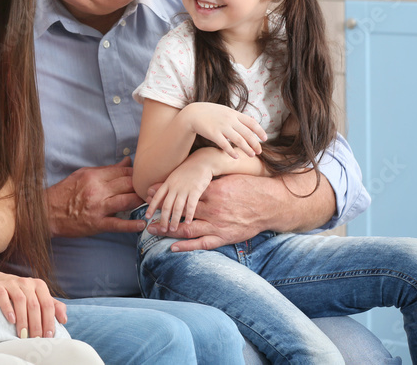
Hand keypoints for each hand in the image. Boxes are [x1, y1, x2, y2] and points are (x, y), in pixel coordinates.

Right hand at [0, 269, 65, 338]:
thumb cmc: (21, 293)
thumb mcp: (38, 297)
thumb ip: (53, 306)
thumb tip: (64, 319)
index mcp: (39, 285)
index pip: (48, 304)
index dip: (49, 321)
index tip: (48, 336)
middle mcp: (26, 282)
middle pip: (34, 305)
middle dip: (36, 325)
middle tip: (35, 339)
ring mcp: (12, 283)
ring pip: (20, 301)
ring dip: (23, 320)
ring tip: (23, 334)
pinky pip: (3, 297)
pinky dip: (8, 309)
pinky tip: (11, 320)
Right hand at [46, 158, 144, 237]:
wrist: (47, 212)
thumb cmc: (64, 192)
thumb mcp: (83, 175)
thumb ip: (106, 170)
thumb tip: (126, 162)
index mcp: (93, 176)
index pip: (122, 171)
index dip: (136, 174)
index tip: (143, 177)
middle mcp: (97, 190)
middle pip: (127, 184)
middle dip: (141, 186)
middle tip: (151, 189)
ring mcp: (98, 207)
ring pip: (127, 201)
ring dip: (141, 201)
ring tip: (149, 202)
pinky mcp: (97, 223)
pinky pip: (118, 224)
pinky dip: (132, 225)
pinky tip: (142, 224)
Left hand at [146, 155, 214, 230]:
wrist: (201, 162)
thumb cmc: (187, 170)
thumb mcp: (173, 176)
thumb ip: (165, 185)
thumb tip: (151, 192)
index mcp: (168, 183)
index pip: (157, 197)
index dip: (151, 207)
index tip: (147, 217)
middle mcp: (174, 187)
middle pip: (166, 205)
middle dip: (163, 218)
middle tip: (161, 229)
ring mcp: (184, 189)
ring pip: (177, 207)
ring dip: (174, 219)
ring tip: (173, 229)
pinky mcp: (196, 190)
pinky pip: (191, 204)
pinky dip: (189, 214)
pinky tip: (188, 222)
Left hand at [147, 174, 269, 250]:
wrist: (271, 204)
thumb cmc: (251, 188)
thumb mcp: (230, 177)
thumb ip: (211, 178)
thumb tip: (194, 170)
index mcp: (214, 192)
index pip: (183, 192)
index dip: (165, 192)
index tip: (150, 190)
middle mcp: (213, 209)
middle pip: (181, 210)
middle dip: (162, 210)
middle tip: (146, 209)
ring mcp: (218, 225)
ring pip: (187, 228)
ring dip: (168, 229)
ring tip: (152, 228)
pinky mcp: (224, 237)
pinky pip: (202, 244)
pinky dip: (186, 246)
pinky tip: (172, 247)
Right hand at [183, 103, 265, 158]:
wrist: (192, 114)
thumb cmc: (209, 113)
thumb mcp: (224, 111)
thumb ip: (235, 117)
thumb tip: (248, 124)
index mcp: (233, 113)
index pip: (251, 122)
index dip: (260, 131)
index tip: (265, 139)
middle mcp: (229, 120)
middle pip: (247, 133)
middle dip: (255, 143)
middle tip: (259, 151)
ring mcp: (222, 126)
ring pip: (239, 140)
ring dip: (247, 149)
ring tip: (251, 155)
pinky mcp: (213, 133)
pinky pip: (225, 145)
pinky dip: (231, 151)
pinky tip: (235, 157)